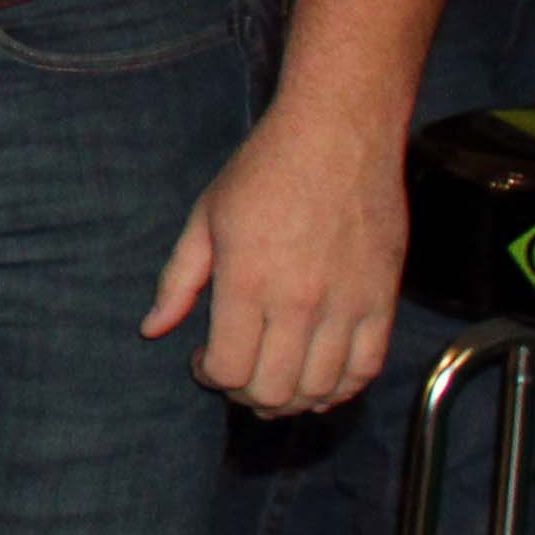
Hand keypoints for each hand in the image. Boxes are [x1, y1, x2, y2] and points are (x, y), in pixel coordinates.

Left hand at [148, 106, 403, 415]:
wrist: (338, 136)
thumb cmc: (264, 170)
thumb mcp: (204, 218)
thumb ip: (179, 281)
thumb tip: (152, 329)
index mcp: (246, 282)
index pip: (228, 369)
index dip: (209, 377)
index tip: (202, 361)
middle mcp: (299, 302)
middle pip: (273, 392)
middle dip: (246, 395)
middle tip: (237, 374)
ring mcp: (346, 305)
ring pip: (321, 389)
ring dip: (293, 399)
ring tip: (275, 378)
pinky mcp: (382, 300)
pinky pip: (367, 369)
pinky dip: (342, 388)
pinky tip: (319, 379)